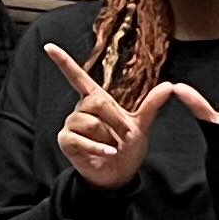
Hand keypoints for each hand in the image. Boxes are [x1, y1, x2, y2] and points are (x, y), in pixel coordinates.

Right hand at [45, 42, 162, 189]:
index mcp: (95, 99)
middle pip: (96, 102)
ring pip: (90, 122)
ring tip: (112, 146)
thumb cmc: (126, 147)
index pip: (77, 77)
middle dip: (116, 120)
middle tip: (125, 135)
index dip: (63, 61)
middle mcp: (80, 109)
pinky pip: (81, 139)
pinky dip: (98, 147)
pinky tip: (109, 152)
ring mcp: (71, 125)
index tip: (49, 47)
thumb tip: (170, 85)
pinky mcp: (67, 141)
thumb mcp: (141, 124)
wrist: (119, 173)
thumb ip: (152, 104)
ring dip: (108, 137)